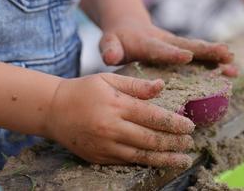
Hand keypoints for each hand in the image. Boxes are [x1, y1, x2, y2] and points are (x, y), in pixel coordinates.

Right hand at [45, 73, 194, 166]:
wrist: (53, 110)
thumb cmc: (83, 90)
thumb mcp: (108, 79)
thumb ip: (136, 85)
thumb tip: (162, 86)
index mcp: (117, 105)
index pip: (154, 116)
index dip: (175, 123)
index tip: (190, 126)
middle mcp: (112, 127)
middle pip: (151, 139)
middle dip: (174, 142)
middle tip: (190, 143)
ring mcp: (105, 145)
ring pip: (142, 156)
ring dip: (165, 159)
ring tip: (183, 160)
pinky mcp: (98, 157)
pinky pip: (127, 162)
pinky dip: (145, 163)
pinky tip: (158, 162)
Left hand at [100, 17, 236, 76]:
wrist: (128, 26)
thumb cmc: (118, 39)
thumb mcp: (109, 43)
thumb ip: (110, 49)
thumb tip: (110, 57)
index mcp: (146, 43)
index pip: (159, 49)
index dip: (172, 53)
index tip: (186, 56)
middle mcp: (165, 42)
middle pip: (187, 45)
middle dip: (206, 51)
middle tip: (226, 55)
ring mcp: (175, 45)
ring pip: (197, 50)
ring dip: (215, 57)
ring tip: (234, 65)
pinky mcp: (181, 49)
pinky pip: (199, 55)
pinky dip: (214, 62)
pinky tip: (230, 70)